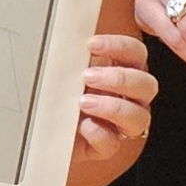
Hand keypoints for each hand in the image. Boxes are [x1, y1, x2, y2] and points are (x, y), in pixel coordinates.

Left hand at [66, 32, 156, 185]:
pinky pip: (112, 144)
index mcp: (123, 71)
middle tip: (88, 76)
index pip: (136, 54)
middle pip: (147, 86)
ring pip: (139, 118)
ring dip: (113, 107)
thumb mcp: (65, 68)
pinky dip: (98, 134)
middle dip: (120, 79)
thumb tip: (67, 37)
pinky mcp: (105, 147)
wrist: (38, 126)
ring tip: (83, 102)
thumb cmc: (56, 91)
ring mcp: (120, 125)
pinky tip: (82, 125)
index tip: (92, 45)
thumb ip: (75, 55)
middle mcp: (129, 98)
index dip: (120, 47)